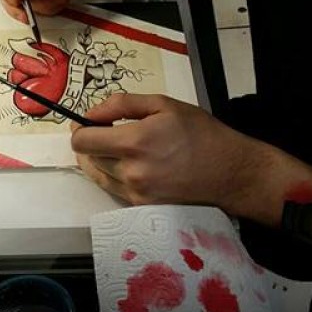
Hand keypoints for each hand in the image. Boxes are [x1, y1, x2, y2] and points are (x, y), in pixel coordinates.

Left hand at [70, 93, 269, 208]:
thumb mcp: (164, 105)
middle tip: (115, 133)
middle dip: (96, 143)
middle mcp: (131, 171)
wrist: (230, 172)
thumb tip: (91, 113)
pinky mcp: (143, 207)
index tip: (90, 124)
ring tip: (130, 150)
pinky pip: (115, 189)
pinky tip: (139, 166)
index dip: (81, 130)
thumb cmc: (202, 135)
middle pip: (89, 158)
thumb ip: (121, 104)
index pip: (82, 141)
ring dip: (105, 161)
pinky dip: (118, 176)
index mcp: (134, 142)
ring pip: (100, 175)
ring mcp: (136, 193)